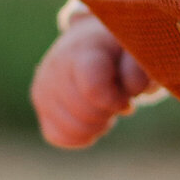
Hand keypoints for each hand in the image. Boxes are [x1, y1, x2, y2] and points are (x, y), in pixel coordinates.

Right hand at [31, 18, 151, 148]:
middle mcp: (55, 66)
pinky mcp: (39, 104)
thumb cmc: (123, 51)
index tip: (126, 97)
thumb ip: (139, 70)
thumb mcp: (140, 52)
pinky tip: (90, 117)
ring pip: (72, 129)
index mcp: (83, 50)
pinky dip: (79, 134)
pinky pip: (58, 136)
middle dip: (107, 113)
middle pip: (85, 115)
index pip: (93, 90)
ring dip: (95, 124)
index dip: (116, 102)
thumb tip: (127, 94)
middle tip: (115, 98)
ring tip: (103, 105)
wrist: (97, 42)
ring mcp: (43, 86)